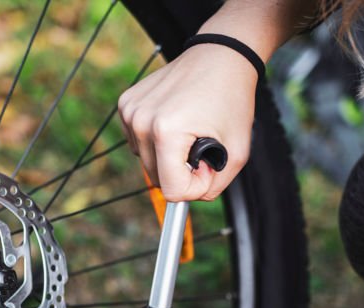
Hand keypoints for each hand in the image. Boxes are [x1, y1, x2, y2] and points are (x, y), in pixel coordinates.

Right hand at [117, 43, 257, 201]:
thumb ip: (215, 186)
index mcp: (166, 132)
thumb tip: (190, 195)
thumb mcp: (237, 152)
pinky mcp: (126, 104)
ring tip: (189, 129)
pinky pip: (139, 142)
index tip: (209, 164)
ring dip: (168, 156)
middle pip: (157, 179)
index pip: (171, 191)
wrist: (219, 55)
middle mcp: (142, 121)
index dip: (195, 186)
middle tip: (202, 146)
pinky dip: (156, 139)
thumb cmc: (231, 98)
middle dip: (181, 171)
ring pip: (146, 161)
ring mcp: (130, 111)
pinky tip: (174, 120)